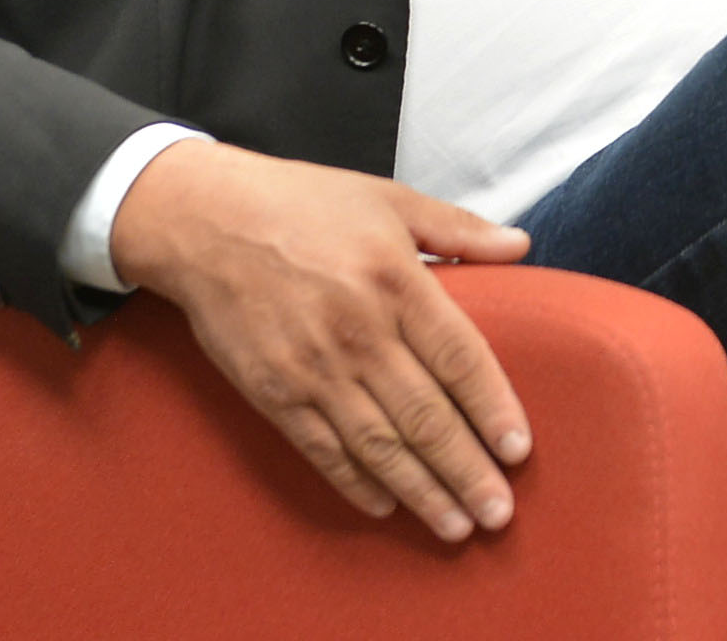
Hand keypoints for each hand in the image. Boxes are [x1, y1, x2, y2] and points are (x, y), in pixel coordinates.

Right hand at [110, 138, 535, 539]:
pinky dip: (355, 483)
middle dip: (466, 471)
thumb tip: (521, 245)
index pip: (458, 357)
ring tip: (457, 527)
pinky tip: (386, 506)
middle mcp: (358, 331)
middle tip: (499, 514)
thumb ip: (458, 228)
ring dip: (421, 492)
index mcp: (395, 280)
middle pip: (425, 415)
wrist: (205, 221)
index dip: (492, 407)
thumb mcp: (389, 199)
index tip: (519, 449)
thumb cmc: (302, 204)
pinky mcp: (273, 392)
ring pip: (379, 444)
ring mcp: (313, 368)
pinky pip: (322, 449)